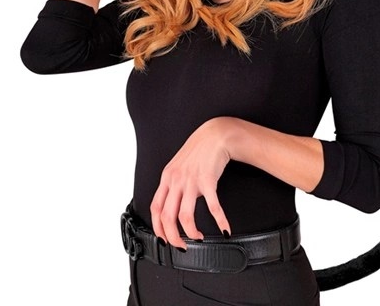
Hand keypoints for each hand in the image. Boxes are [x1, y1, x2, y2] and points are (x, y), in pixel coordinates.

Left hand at [150, 118, 232, 248]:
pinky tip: (225, 228)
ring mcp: (191, 181)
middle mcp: (176, 180)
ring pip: (184, 216)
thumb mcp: (179, 165)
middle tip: (181, 245)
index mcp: (167, 177)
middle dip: (173, 237)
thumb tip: (172, 203)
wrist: (215, 134)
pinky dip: (220, 221)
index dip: (158, 227)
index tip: (164, 238)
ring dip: (191, 232)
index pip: (155, 208)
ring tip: (198, 238)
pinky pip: (213, 207)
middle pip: (167, 217)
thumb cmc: (199, 150)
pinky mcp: (208, 180)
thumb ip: (174, 183)